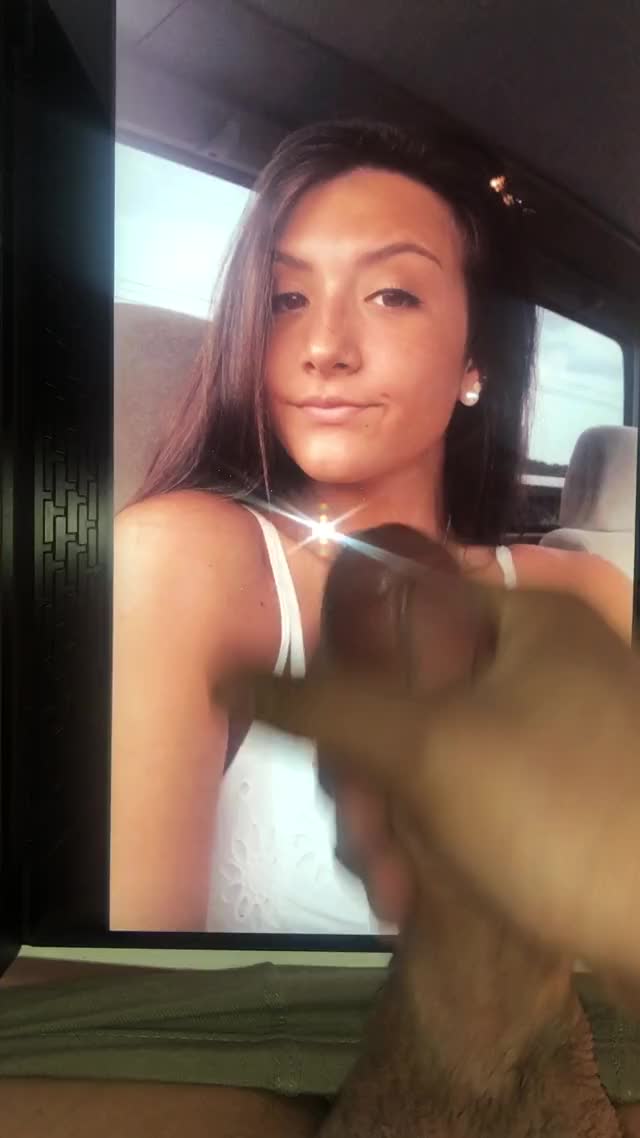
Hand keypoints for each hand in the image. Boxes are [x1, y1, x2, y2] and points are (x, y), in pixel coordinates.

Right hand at [236, 526, 639, 996]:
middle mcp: (542, 664)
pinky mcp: (554, 795)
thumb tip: (233, 677)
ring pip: (429, 756)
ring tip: (394, 884)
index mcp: (526, 619)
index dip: (345, 671)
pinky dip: (432, 839)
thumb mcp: (428, 749)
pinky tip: (415, 893)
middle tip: (364, 833)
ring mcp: (552, 732)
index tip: (326, 741)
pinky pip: (464, 796)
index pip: (396, 609)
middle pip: (405, 695)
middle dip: (368, 778)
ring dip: (392, 823)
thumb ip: (324, 707)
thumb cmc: (564, 818)